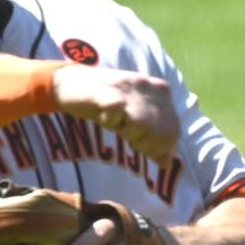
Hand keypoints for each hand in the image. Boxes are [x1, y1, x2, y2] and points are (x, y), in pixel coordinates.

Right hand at [52, 64, 179, 162]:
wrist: (70, 82)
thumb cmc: (105, 103)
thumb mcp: (135, 119)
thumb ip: (153, 135)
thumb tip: (166, 163)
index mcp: (160, 90)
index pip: (173, 130)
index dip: (160, 147)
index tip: (141, 147)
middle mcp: (147, 86)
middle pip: (161, 131)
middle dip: (147, 145)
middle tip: (129, 141)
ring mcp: (126, 87)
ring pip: (142, 124)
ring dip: (130, 134)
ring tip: (118, 128)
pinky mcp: (105, 91)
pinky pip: (116, 110)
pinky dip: (111, 120)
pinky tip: (106, 119)